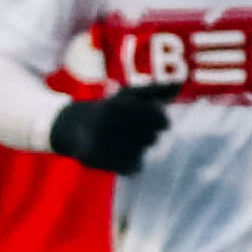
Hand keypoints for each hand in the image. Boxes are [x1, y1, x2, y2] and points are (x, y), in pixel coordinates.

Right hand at [46, 83, 172, 175]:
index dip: (162, 122)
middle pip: (151, 139)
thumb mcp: (130, 95)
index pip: (158, 120)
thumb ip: (156, 90)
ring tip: (125, 142)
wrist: (71, 126)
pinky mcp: (96, 159)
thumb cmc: (109, 109)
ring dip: (138, 149)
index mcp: (120, 104)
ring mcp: (102, 142)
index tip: (161, 124)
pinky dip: (130, 164)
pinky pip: (129, 167)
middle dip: (148, 136)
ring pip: (140, 153)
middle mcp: (110, 122)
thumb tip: (180, 84)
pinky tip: (120, 154)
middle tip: (137, 132)